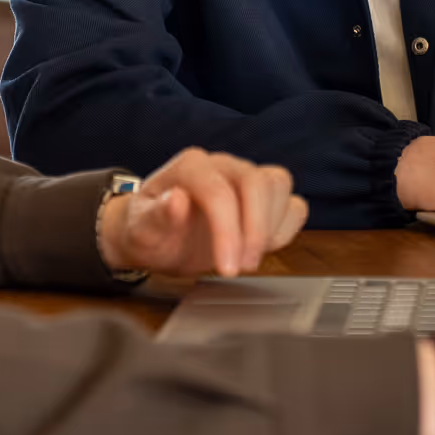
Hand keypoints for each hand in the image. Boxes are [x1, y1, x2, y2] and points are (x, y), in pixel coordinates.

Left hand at [95, 148, 308, 277]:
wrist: (159, 236)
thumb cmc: (150, 230)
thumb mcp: (142, 229)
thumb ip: (157, 215)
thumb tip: (176, 200)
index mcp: (191, 167)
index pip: (219, 192)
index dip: (228, 232)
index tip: (227, 268)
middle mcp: (222, 165)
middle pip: (257, 183)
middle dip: (255, 230)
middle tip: (243, 266)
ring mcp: (245, 177)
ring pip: (279, 185)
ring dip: (271, 228)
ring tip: (248, 258)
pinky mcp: (264, 198)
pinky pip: (292, 204)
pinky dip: (285, 229)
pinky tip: (262, 248)